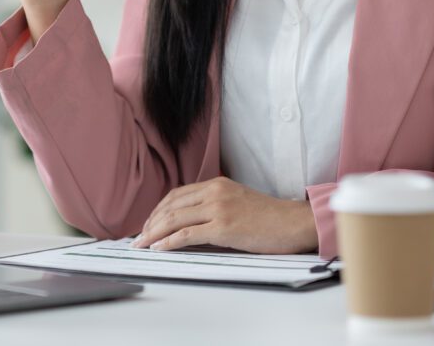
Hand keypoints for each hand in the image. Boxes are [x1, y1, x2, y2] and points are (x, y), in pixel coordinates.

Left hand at [130, 176, 317, 254]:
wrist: (294, 222)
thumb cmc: (269, 217)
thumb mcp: (237, 200)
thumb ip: (214, 204)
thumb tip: (190, 221)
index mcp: (216, 184)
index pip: (176, 195)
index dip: (158, 210)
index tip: (148, 223)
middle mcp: (214, 192)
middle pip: (171, 206)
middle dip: (150, 222)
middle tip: (139, 237)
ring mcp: (218, 209)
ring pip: (175, 219)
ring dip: (153, 233)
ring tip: (142, 245)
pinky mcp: (223, 227)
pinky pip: (187, 234)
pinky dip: (169, 242)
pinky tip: (159, 248)